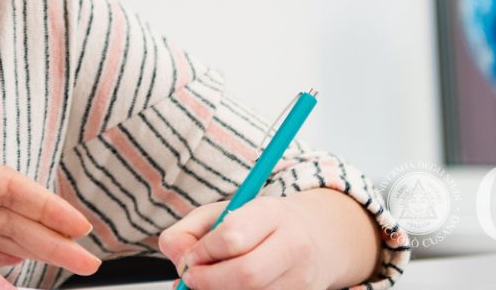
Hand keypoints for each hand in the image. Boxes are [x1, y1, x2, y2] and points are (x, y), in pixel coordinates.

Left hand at [159, 194, 358, 289]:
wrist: (318, 238)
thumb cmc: (262, 224)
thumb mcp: (225, 212)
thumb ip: (189, 230)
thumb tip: (177, 258)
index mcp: (273, 213)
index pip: (233, 236)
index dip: (203, 252)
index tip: (189, 258)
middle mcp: (294, 246)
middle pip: (246, 274)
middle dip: (209, 281)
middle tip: (191, 279)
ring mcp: (302, 278)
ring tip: (212, 282)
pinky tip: (230, 288)